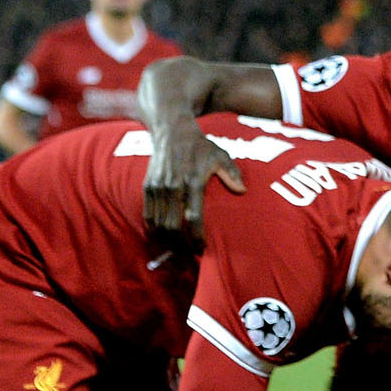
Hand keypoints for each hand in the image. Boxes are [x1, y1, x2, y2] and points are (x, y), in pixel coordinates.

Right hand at [143, 116, 243, 249]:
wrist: (171, 130)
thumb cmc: (200, 145)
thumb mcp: (220, 155)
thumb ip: (232, 173)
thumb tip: (243, 191)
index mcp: (193, 182)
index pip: (193, 217)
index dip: (197, 236)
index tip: (202, 249)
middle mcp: (173, 186)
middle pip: (173, 226)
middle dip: (179, 247)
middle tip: (187, 260)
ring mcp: (158, 187)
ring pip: (158, 224)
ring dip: (166, 243)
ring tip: (175, 256)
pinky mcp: (147, 187)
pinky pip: (148, 215)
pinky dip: (154, 230)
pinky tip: (161, 241)